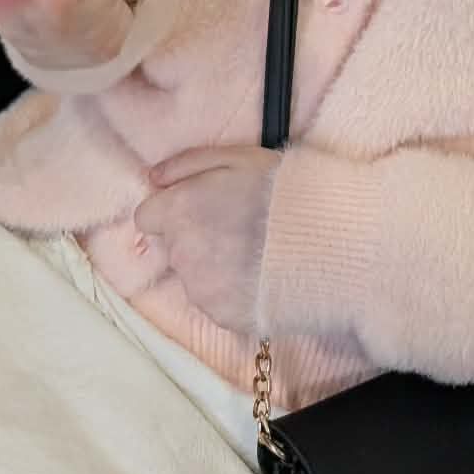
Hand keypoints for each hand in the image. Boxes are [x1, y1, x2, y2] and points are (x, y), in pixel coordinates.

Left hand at [135, 146, 277, 332]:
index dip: (173, 211)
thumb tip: (152, 178)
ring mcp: (199, 290)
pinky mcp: (221, 317)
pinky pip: (216, 302)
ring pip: (195, 276)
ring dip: (214, 266)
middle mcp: (180, 253)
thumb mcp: (237, 157)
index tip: (201, 210)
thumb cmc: (282, 191)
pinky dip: (232, 292)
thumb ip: (187, 164)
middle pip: (174, 246)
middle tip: (238, 228)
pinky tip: (261, 276)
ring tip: (256, 253)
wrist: (326, 243)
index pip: (147, 217)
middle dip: (197, 238)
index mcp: (178, 211)